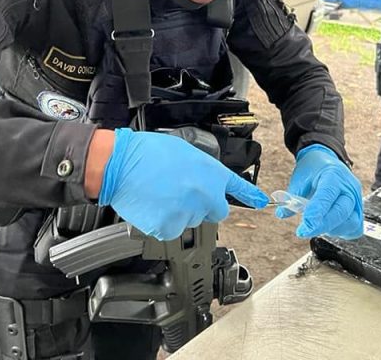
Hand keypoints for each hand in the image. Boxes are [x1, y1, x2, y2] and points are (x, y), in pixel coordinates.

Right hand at [98, 128, 268, 239]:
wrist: (120, 164)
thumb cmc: (147, 152)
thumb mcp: (184, 150)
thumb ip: (201, 170)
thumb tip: (203, 181)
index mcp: (210, 173)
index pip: (237, 187)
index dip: (251, 196)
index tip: (260, 201)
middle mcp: (205, 195)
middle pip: (216, 212)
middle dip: (203, 206)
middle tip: (181, 193)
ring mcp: (188, 213)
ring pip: (191, 221)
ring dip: (179, 213)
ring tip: (160, 194)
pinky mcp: (169, 227)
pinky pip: (171, 230)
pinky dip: (162, 222)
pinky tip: (153, 206)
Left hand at [276, 144, 362, 238]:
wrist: (325, 161)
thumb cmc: (313, 169)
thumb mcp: (299, 179)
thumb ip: (291, 197)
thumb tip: (282, 213)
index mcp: (333, 175)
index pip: (327, 196)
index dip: (316, 213)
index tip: (304, 227)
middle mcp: (349, 187)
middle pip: (341, 212)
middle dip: (321, 226)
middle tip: (304, 231)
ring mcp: (357, 199)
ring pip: (351, 223)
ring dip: (332, 229)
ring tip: (316, 225)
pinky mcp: (358, 209)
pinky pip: (355, 228)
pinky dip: (341, 231)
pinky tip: (328, 227)